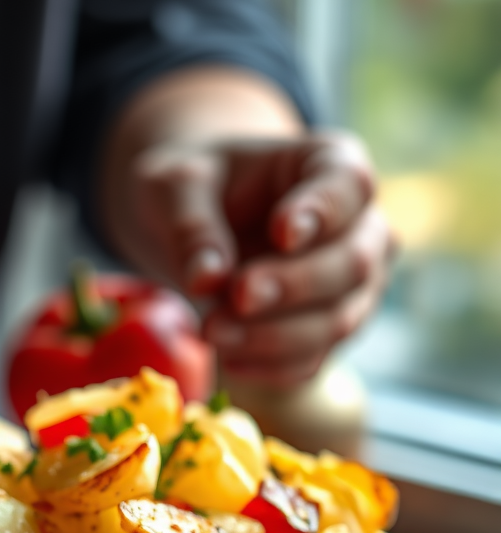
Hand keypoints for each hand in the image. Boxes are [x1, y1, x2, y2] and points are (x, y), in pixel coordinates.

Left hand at [112, 131, 393, 386]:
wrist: (188, 226)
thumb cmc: (191, 191)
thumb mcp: (175, 188)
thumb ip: (192, 226)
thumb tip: (206, 279)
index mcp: (330, 165)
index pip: (347, 187)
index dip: (322, 212)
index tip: (283, 232)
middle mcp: (357, 226)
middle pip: (352, 264)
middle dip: (293, 287)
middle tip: (236, 295)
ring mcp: (351, 286)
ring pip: (338, 321)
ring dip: (274, 336)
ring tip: (211, 331)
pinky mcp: (325, 333)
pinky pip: (312, 360)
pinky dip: (269, 367)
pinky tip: (226, 359)